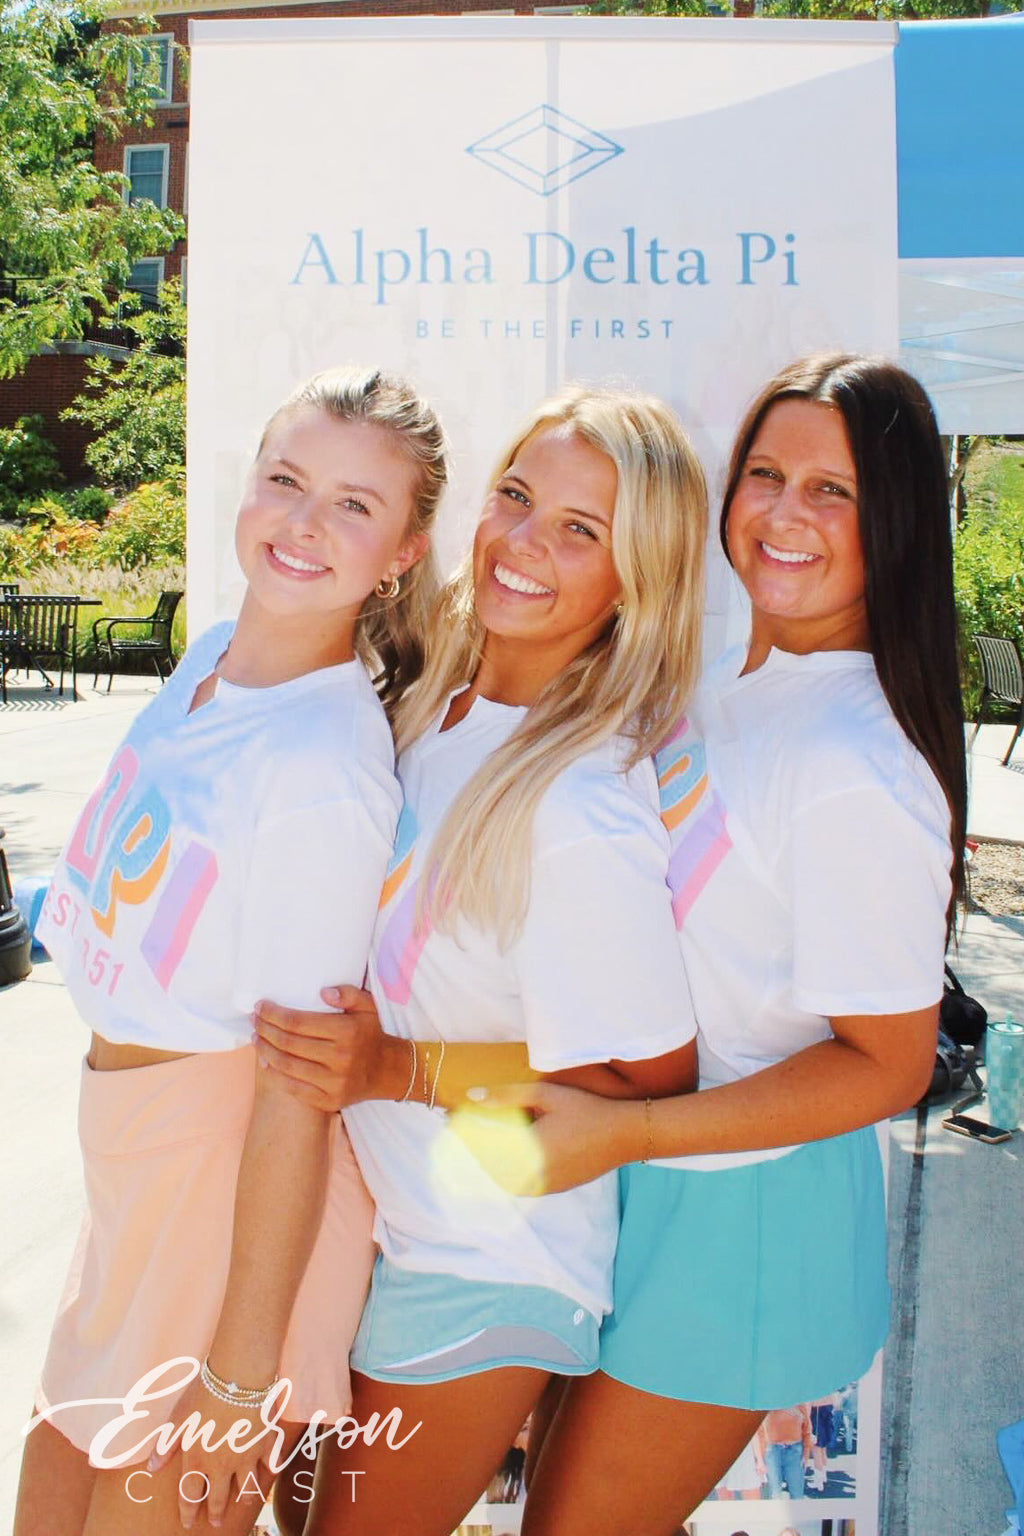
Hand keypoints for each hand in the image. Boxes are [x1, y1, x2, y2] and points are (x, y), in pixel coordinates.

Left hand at [148, 1379, 267, 1529]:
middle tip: (217, 1523)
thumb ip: (166, 1445)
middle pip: (219, 1498)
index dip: (188, 1512)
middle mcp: (223, 1465)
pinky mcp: (267, 1443)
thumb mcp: (178, 1418)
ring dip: (244, 1498)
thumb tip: (152, 1467)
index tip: (189, 1523)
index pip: (190, 1496)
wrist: (238, 1378)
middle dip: (216, 1512)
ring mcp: (247, 1456)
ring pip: (248, 1488)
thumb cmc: (203, 1394)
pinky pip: (271, 1463)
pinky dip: (270, 1469)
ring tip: (244, 1502)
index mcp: (198, 1460)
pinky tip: (269, 1470)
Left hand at [253, 986, 402, 1110]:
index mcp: (347, 1032)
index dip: (274, 1014)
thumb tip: (323, 992)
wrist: (387, 1071)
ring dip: (265, 1051)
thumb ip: (348, 994)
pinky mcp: (329, 1100)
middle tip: (254, 1021)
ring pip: (287, 1066)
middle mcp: (340, 1058)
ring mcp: (334, 1082)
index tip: (261, 1007)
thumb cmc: (371, 1034)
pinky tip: (266, 1063)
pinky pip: (294, 1088)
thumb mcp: (368, 1007)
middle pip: (288, 1043)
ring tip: (256, 1039)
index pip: (298, 1022)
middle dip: (265, 1030)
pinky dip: (276, 1075)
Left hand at [452, 1081, 641, 1193]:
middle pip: (487, 1166)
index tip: (449, 1120)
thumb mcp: (546, 1095)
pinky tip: (504, 1156)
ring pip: (501, 1180)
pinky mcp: (552, 1190)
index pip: (482, 1145)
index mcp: (528, 1150)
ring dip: (488, 1164)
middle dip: (471, 1149)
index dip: (462, 1132)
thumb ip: (506, 1096)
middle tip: (458, 1131)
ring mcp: (543, 1186)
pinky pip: (518, 1186)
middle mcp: (533, 1174)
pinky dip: (506, 1173)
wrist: (623, 1136)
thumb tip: (472, 1096)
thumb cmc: (585, 1110)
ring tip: (480, 1143)